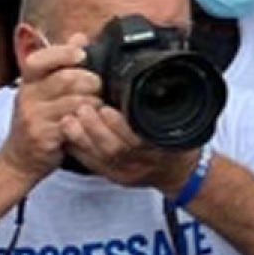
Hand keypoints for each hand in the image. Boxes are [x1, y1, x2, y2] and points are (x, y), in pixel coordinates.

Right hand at [0, 32, 100, 184]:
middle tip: (99, 87)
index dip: (64, 53)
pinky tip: (91, 121)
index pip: (39, 59)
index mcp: (28, 81)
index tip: (82, 55)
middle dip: (91, 81)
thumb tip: (80, 36)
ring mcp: (33, 118)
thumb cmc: (38, 120)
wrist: (19, 159)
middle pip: (66, 79)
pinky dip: (88, 121)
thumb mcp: (43, 90)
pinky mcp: (43, 136)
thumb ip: (61, 63)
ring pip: (74, 101)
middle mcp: (27, 97)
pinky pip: (73, 123)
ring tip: (98, 106)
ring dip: (94, 103)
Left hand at [59, 101, 198, 194]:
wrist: (179, 173)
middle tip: (82, 109)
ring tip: (69, 120)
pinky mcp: (115, 177)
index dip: (119, 125)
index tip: (105, 108)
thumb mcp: (185, 122)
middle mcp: (146, 162)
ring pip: (101, 159)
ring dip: (82, 139)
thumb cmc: (180, 142)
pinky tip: (68, 137)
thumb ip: (164, 105)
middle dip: (95, 129)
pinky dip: (79, 151)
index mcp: (164, 146)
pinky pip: (94, 166)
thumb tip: (142, 77)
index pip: (140, 139)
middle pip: (116, 150)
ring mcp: (129, 173)